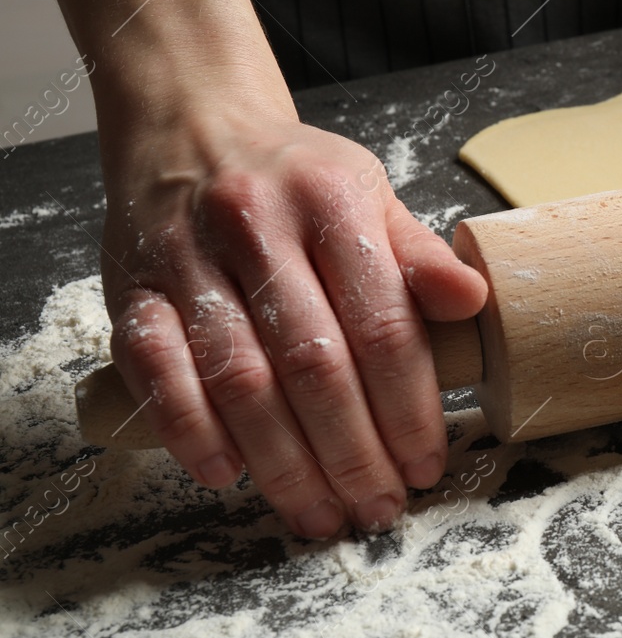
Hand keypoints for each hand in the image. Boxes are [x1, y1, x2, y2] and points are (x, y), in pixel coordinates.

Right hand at [99, 86, 487, 537]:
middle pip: (313, 363)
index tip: (425, 462)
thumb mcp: (370, 194)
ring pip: (239, 378)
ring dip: (282, 461)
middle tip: (377, 506)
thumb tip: (474, 301)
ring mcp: (188, 260)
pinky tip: (227, 472)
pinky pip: (154, 369)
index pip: (382, 323)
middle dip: (352, 451)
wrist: (193, 126)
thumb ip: (418, 254)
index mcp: (332, 202)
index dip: (408, 405)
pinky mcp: (130, 290)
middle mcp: (258, 227)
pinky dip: (188, 428)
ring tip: (318, 512)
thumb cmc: (297, 176)